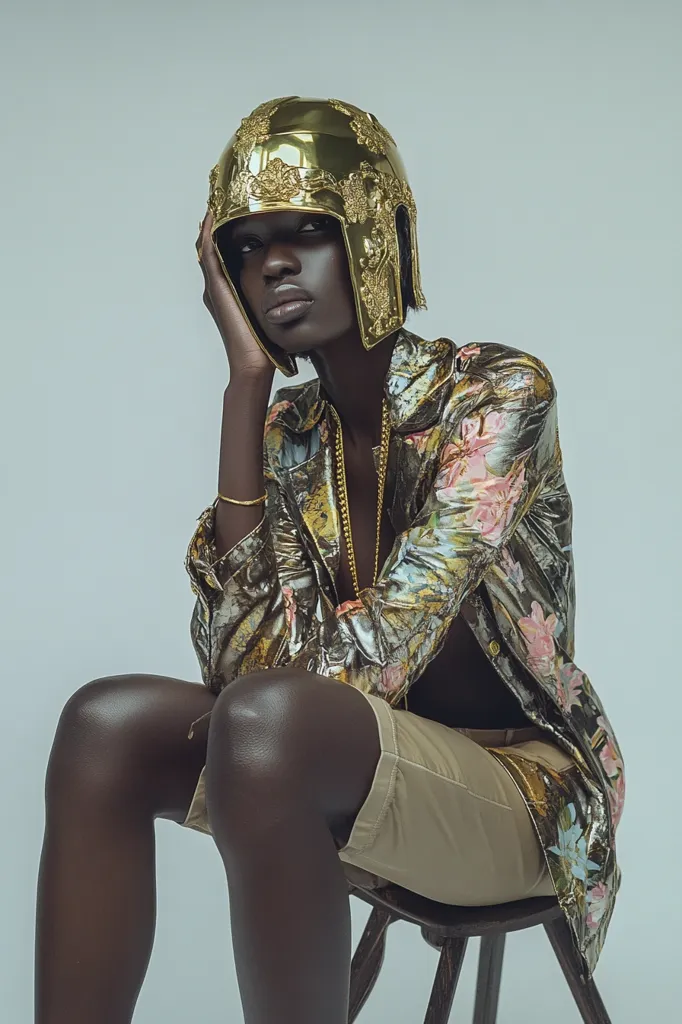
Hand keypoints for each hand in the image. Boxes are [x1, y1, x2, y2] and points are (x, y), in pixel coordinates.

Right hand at [196, 211, 273, 380]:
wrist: (252, 363)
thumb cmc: (262, 345)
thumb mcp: (270, 315)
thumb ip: (274, 300)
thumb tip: (294, 292)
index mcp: (227, 292)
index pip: (222, 254)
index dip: (224, 233)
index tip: (235, 212)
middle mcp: (217, 287)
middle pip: (210, 246)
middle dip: (215, 223)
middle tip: (222, 198)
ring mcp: (214, 288)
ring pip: (206, 246)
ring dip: (210, 223)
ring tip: (217, 200)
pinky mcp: (217, 289)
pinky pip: (209, 254)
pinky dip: (209, 234)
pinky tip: (215, 217)